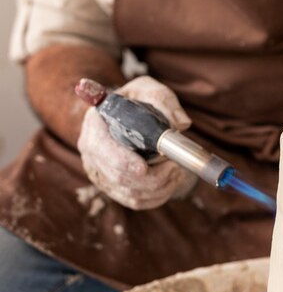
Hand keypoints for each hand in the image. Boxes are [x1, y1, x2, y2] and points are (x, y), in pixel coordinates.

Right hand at [77, 76, 196, 209]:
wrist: (132, 119)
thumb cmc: (138, 103)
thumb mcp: (148, 90)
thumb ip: (163, 100)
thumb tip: (180, 123)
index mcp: (94, 125)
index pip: (101, 149)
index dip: (121, 162)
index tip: (143, 168)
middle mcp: (91, 152)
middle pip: (117, 177)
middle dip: (152, 178)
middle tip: (176, 166)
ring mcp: (100, 173)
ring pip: (129, 193)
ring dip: (159, 187)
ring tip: (177, 172)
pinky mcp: (113, 188)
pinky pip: (135, 202)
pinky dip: (157, 197)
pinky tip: (171, 182)